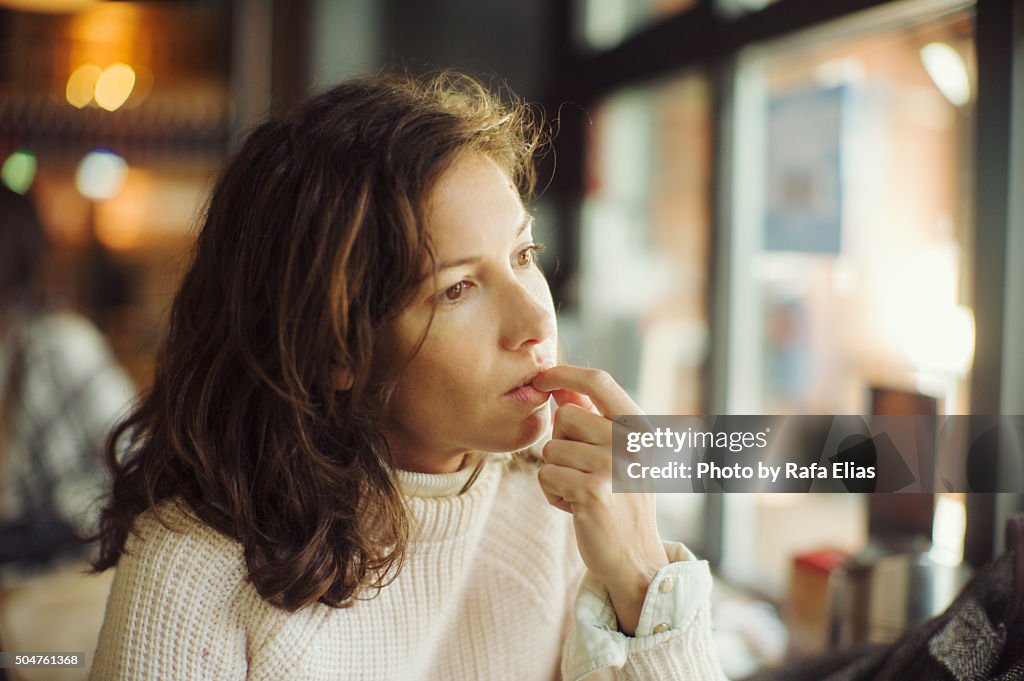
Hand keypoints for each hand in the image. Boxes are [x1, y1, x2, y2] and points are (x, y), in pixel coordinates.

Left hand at [532, 365, 667, 635]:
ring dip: (556, 473)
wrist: (637, 560)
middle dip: (560, 443)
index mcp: (640, 428)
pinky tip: (576, 508)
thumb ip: (591, 419)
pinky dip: (553, 494)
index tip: (542, 377)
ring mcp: (613, 466)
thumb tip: (558, 387)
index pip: (599, 381)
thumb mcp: (616, 455)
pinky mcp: (591, 492)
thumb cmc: (621, 501)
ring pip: (551, 449)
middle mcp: (631, 442)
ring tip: (581, 492)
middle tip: (581, 471)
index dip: (565, 373)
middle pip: (565, 416)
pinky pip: (546, 476)